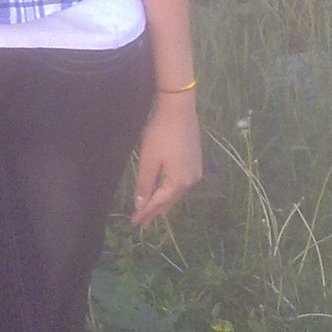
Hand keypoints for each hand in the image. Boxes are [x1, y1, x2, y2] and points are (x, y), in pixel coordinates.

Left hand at [130, 91, 202, 226]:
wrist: (179, 109)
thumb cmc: (160, 134)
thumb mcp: (149, 160)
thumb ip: (145, 185)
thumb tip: (140, 205)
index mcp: (179, 182)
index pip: (158, 202)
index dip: (146, 213)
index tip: (134, 223)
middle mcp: (191, 180)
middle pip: (170, 200)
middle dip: (155, 210)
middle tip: (142, 222)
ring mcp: (196, 170)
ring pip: (177, 192)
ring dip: (164, 201)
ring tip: (153, 210)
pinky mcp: (196, 160)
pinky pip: (182, 182)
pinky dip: (171, 190)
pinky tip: (167, 191)